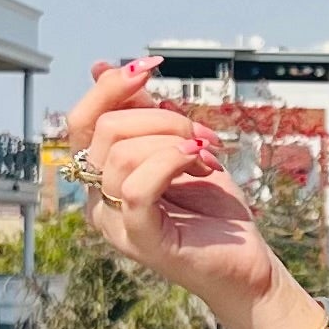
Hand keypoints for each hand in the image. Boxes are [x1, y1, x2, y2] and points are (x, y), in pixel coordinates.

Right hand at [56, 62, 280, 328]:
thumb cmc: (213, 210)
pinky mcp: (140, 240)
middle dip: (161, 118)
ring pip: (121, 155)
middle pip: (105, 130)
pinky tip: (199, 161)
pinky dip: (170, 162)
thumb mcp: (176, 147)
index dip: (111, 88)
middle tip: (200, 136)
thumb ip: (143, 114)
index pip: (82, 122)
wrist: (246, 261)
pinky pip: (136, 188)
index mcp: (101, 176)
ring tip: (204, 156)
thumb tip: (101, 68)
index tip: (150, 69)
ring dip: (173, 140)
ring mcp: (115, 223)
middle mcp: (98, 201)